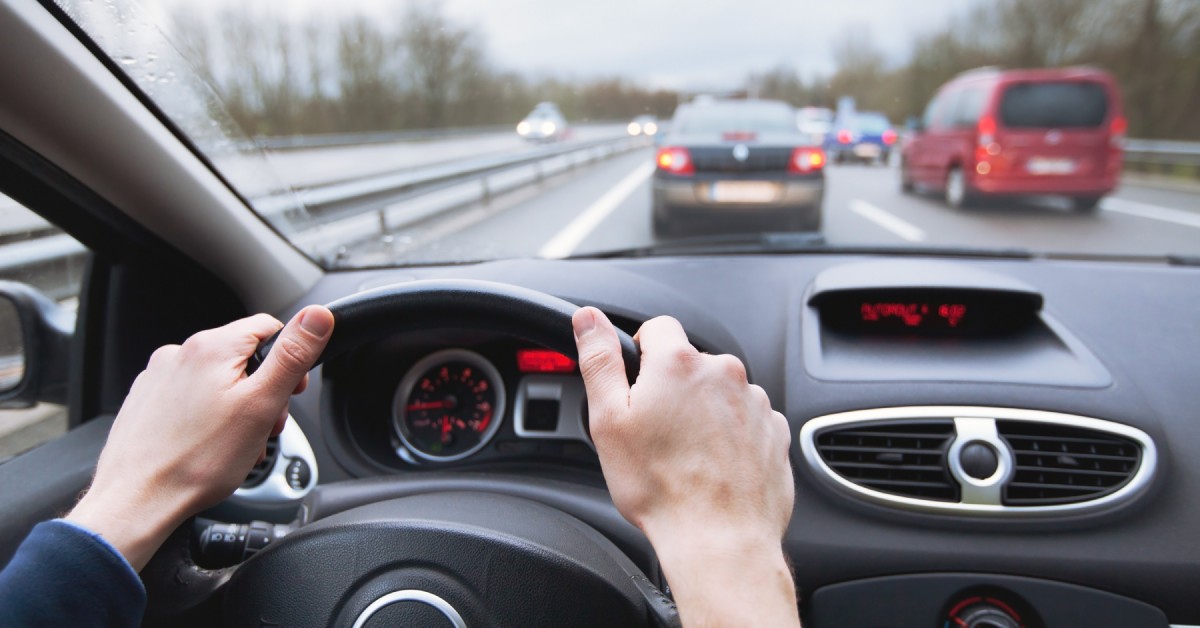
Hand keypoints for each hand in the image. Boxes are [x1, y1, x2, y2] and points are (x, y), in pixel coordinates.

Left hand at [66, 306, 333, 569]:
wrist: (137, 500)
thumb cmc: (197, 461)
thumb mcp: (262, 404)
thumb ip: (293, 355)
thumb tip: (318, 316)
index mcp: (212, 347)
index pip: (268, 327)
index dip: (289, 360)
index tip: (291, 392)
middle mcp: (179, 353)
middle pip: (243, 357)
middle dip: (262, 391)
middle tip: (264, 427)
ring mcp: (159, 377)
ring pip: (218, 380)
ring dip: (238, 407)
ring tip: (237, 443)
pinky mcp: (147, 401)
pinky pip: (192, 398)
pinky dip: (209, 417)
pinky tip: (210, 445)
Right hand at [573, 307, 798, 626]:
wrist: (719, 540)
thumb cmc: (661, 488)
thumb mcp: (609, 420)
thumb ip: (599, 360)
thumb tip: (588, 318)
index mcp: (679, 363)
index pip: (658, 328)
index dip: (641, 355)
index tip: (637, 389)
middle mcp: (724, 372)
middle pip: (690, 364)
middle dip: (673, 390)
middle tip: (656, 434)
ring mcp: (755, 402)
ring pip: (720, 394)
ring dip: (704, 414)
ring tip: (687, 458)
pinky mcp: (775, 431)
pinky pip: (747, 421)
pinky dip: (731, 437)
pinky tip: (714, 467)